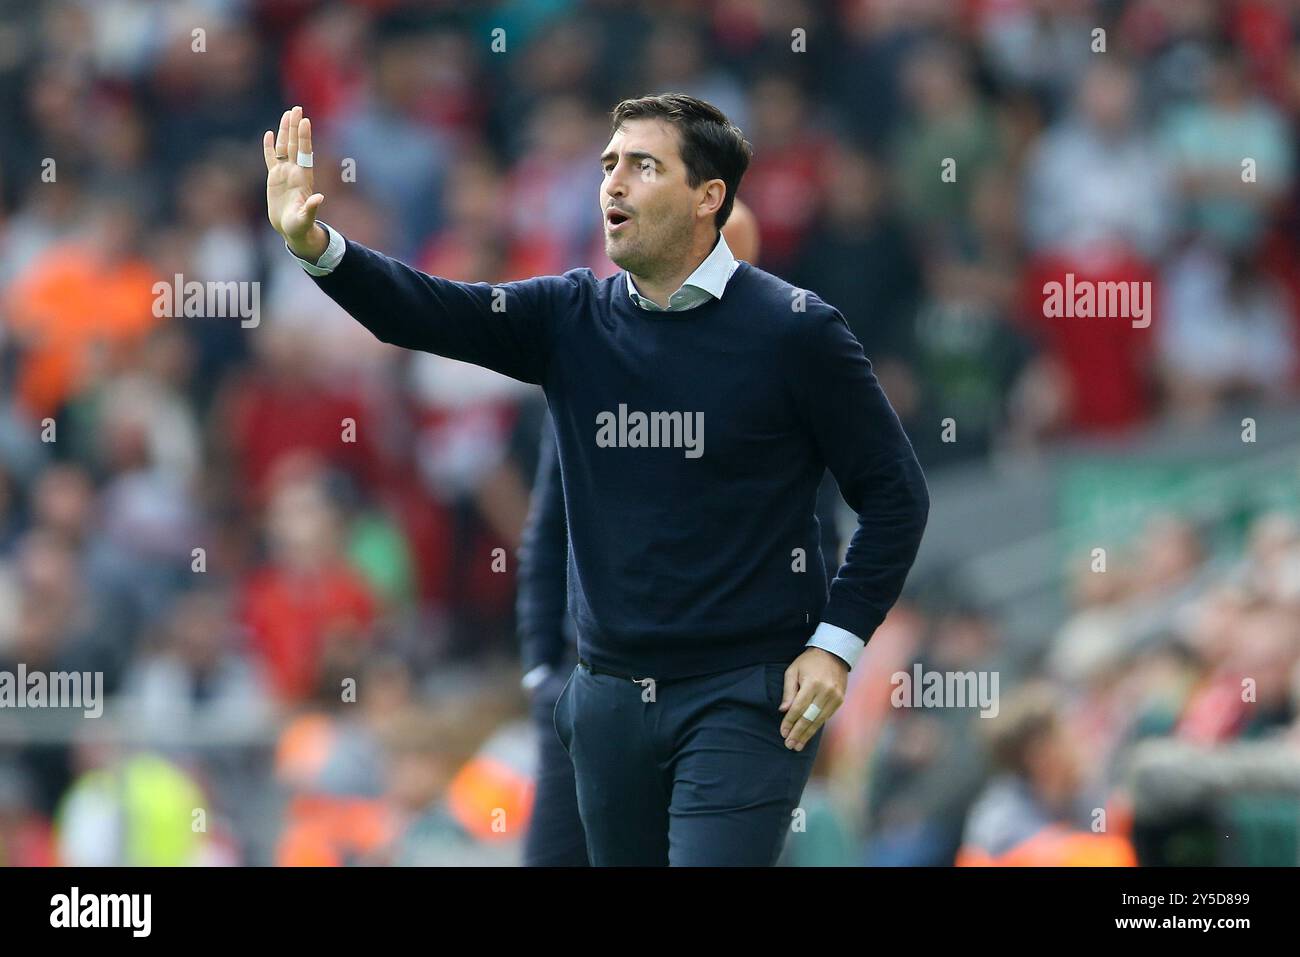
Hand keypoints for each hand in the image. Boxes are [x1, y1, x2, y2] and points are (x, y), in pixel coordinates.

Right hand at [263, 105, 326, 259]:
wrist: (292, 229)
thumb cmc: (300, 226)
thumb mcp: (305, 218)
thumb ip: (312, 208)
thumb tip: (320, 198)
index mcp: (303, 179)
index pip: (304, 153)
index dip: (304, 137)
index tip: (305, 121)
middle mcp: (294, 172)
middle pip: (294, 144)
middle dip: (295, 127)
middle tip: (297, 108)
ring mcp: (284, 174)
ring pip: (284, 147)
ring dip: (285, 131)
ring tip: (287, 114)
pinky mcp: (274, 178)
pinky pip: (271, 158)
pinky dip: (269, 147)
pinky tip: (268, 134)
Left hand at [779, 647, 846, 750]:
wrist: (834, 653)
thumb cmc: (809, 661)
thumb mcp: (793, 671)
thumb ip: (788, 691)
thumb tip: (784, 711)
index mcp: (812, 683)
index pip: (798, 708)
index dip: (790, 722)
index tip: (783, 733)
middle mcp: (825, 692)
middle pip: (809, 718)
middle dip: (798, 733)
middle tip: (789, 745)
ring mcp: (835, 697)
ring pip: (819, 720)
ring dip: (807, 734)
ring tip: (798, 745)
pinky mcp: (840, 700)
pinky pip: (827, 717)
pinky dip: (817, 726)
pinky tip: (809, 734)